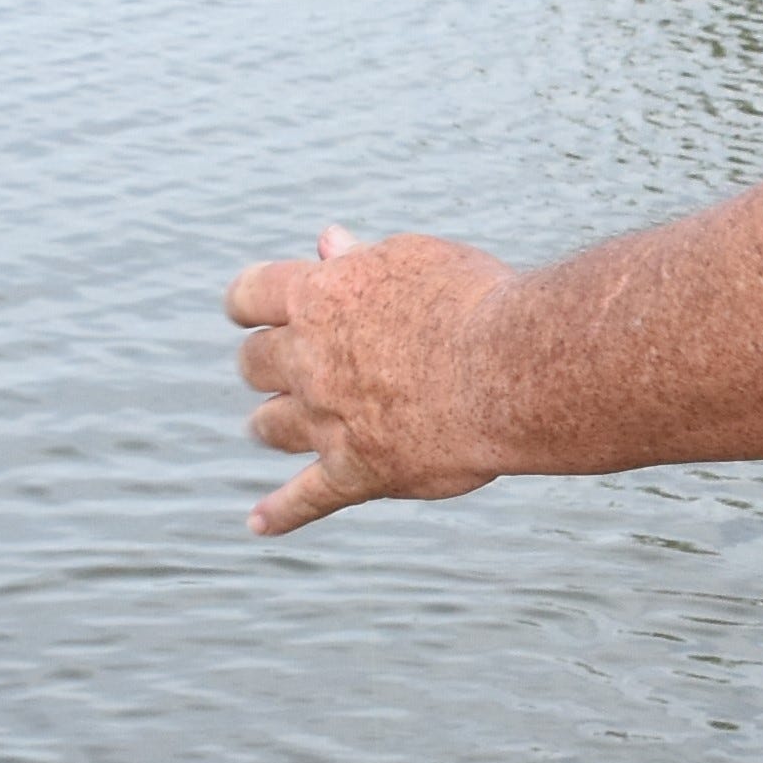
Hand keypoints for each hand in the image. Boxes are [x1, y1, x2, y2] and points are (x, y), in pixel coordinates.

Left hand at [224, 224, 516, 535]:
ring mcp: (328, 419)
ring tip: (277, 425)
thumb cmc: (475, 301)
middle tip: (288, 365)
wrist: (514, 369)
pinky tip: (260, 523)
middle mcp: (310, 359)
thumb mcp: (414, 259)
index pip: (248, 295)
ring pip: (269, 426)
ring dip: (272, 422)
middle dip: (267, 362)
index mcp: (319, 297)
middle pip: (253, 363)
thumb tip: (328, 240)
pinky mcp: (357, 471)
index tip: (255, 310)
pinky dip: (281, 512)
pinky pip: (306, 498)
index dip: (250, 303)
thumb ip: (362, 256)